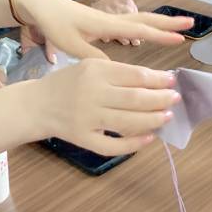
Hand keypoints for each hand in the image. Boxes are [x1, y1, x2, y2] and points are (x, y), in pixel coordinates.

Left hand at [14, 0, 190, 58]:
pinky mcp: (101, 22)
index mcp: (106, 25)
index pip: (140, 29)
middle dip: (168, 22)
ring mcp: (107, 19)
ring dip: (158, 22)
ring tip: (176, 26)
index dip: (161, 35)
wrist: (39, 5)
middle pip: (146, 19)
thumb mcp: (71, 44)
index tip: (181, 38)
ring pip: (139, 19)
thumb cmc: (54, 24)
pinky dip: (143, 26)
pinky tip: (146, 32)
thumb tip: (115, 68)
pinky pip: (130, 23)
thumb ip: (93, 56)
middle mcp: (111, 20)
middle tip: (190, 23)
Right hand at [23, 59, 180, 154]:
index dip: (158, 79)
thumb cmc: (68, 82)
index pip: (135, 75)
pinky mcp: (82, 138)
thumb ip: (118, 72)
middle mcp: (91, 93)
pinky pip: (113, 145)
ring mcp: (87, 118)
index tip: (172, 81)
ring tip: (166, 116)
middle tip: (175, 99)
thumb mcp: (90, 66)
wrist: (36, 104)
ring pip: (128, 122)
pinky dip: (134, 144)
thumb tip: (154, 80)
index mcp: (95, 70)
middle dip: (161, 99)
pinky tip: (149, 138)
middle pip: (135, 98)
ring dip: (152, 120)